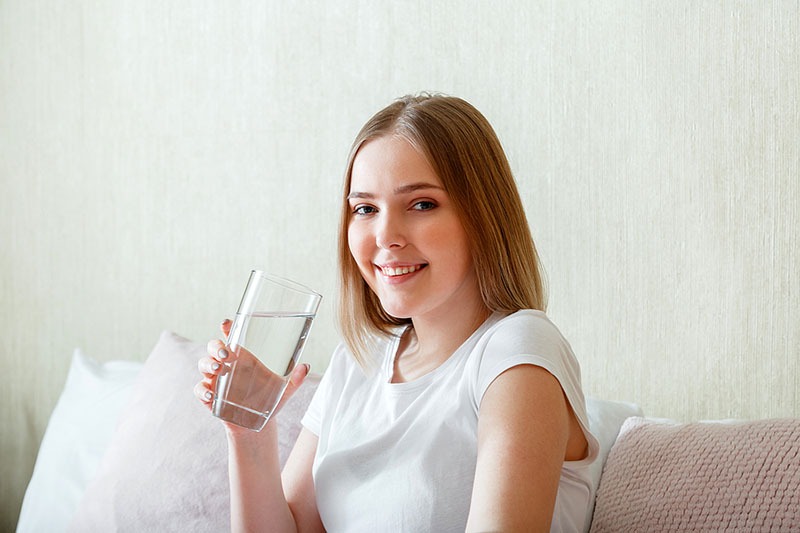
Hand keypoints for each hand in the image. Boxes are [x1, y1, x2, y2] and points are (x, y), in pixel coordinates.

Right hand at [194, 319, 310, 431]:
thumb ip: (295, 379)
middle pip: (214, 347)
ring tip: (218, 370)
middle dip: (216, 347)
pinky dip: (202, 390)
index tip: (227, 323)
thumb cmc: (269, 399)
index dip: (228, 327)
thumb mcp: (284, 389)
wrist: (257, 424)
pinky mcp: (210, 396)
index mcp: (244, 357)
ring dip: (208, 365)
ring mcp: (216, 380)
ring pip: (203, 364)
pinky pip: (199, 389)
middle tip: (226, 354)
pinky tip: (210, 395)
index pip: (233, 336)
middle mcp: (227, 364)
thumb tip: (306, 367)